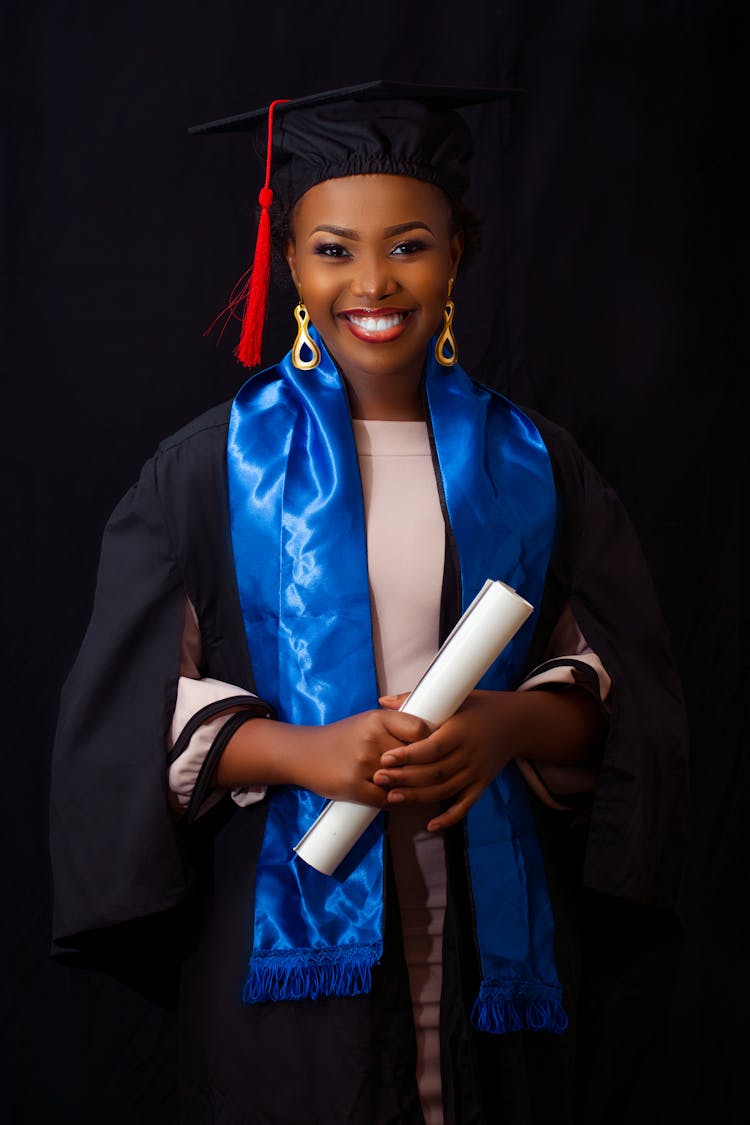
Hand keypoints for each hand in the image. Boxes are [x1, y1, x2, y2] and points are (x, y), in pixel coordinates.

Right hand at [290, 708, 433, 806]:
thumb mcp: (368, 721)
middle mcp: (371, 739)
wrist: (303, 753)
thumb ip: (397, 724)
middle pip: (413, 759)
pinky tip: (394, 798)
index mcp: (377, 719)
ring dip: (408, 788)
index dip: (430, 742)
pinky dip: (393, 802)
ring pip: (402, 781)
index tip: (435, 750)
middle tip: (427, 774)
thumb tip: (433, 731)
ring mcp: (362, 764)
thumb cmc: (342, 737)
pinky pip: (386, 800)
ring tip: (411, 788)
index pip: (420, 730)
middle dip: (420, 769)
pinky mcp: (353, 786)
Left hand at [373, 690, 523, 830]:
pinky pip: (465, 805)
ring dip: (418, 796)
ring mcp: (477, 772)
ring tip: (391, 798)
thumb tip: (383, 701)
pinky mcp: (482, 784)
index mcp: (461, 731)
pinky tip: (431, 825)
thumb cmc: (479, 708)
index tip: (385, 758)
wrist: (517, 723)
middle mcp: (470, 754)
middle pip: (434, 772)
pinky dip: (449, 817)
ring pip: (445, 790)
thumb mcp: (455, 698)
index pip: (432, 748)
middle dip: (405, 778)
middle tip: (379, 778)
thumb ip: (419, 700)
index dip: (407, 755)